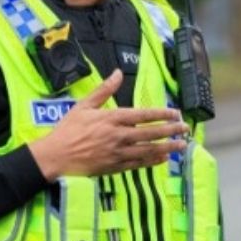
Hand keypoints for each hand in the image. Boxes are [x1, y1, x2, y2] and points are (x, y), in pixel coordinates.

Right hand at [29, 69, 188, 180]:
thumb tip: (117, 73)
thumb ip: (104, 90)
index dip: (162, 114)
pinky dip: (152, 161)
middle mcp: (118, 135)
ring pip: (148, 150)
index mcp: (112, 118)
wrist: (54, 156)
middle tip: (185, 129)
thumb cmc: (68, 130)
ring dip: (167, 147)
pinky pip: (138, 164)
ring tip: (181, 145)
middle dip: (171, 131)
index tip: (175, 113)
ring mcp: (117, 153)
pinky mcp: (114, 167)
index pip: (144, 115)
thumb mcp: (84, 105)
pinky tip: (163, 159)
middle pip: (151, 133)